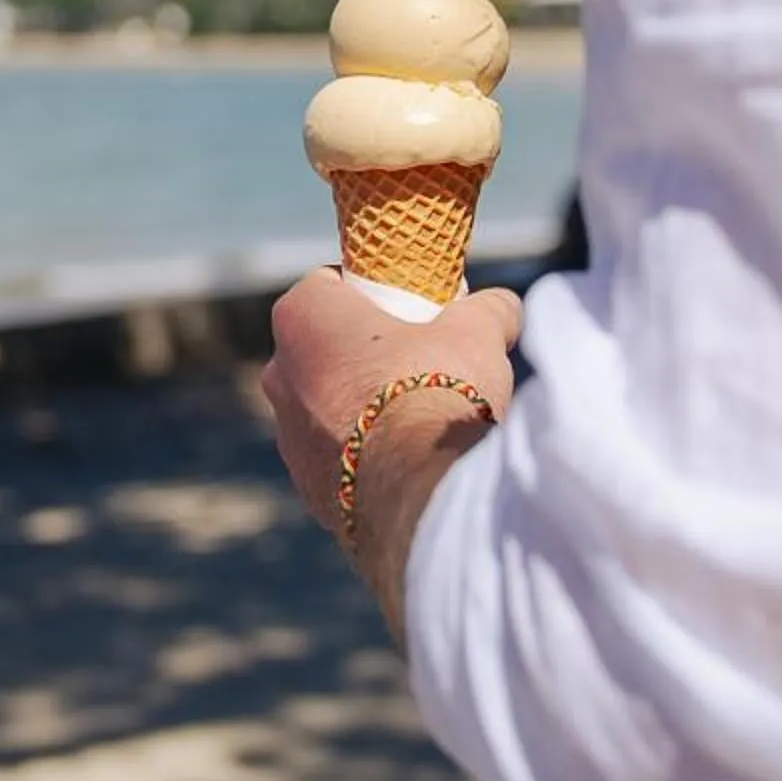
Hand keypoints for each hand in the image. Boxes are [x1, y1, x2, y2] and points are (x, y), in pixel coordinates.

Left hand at [264, 269, 523, 535]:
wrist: (421, 495)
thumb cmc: (436, 393)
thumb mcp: (476, 332)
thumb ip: (486, 309)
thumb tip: (501, 307)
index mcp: (303, 317)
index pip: (330, 285)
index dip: (374, 292)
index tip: (411, 308)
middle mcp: (280, 373)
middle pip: (327, 348)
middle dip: (368, 353)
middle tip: (421, 362)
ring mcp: (288, 436)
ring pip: (328, 407)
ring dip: (364, 409)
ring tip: (419, 421)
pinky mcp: (306, 486)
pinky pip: (337, 459)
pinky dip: (365, 456)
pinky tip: (407, 463)